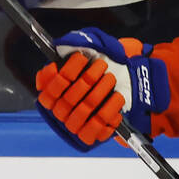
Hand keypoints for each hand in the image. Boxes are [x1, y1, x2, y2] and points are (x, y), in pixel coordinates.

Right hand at [35, 28, 168, 150]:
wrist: (128, 85)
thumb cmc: (106, 66)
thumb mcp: (93, 48)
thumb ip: (77, 43)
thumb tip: (64, 44)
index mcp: (53, 92)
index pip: (49, 87)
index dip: (64, 72)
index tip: (80, 58)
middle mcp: (59, 110)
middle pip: (68, 98)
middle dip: (87, 79)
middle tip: (102, 66)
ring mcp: (73, 124)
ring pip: (83, 111)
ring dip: (99, 92)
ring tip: (111, 79)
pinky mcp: (88, 135)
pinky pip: (95, 127)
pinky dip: (108, 110)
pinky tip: (117, 98)